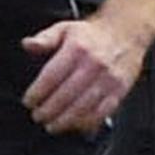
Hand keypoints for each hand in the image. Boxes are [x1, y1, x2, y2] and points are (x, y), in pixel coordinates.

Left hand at [20, 16, 147, 135]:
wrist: (125, 32)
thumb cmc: (91, 34)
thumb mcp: (64, 28)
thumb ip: (44, 38)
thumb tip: (28, 44)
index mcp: (77, 49)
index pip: (52, 76)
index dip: (38, 92)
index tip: (28, 101)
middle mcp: (94, 64)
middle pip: (66, 94)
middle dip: (49, 110)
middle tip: (38, 116)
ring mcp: (108, 79)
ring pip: (84, 106)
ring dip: (65, 120)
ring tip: (52, 125)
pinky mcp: (120, 89)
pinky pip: (103, 111)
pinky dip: (88, 122)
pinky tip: (75, 126)